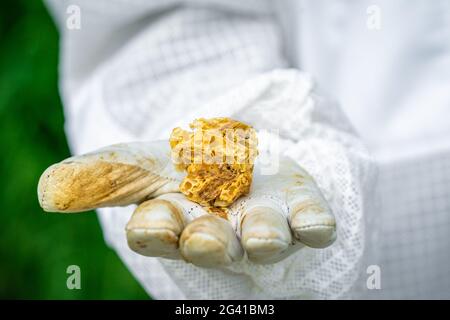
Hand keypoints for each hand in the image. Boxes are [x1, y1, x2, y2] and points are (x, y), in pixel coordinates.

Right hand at [38, 140, 335, 266]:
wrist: (240, 156)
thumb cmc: (185, 166)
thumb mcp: (143, 161)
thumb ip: (103, 174)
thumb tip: (49, 190)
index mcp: (175, 221)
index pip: (156, 233)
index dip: (153, 230)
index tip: (152, 222)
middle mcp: (219, 232)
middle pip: (210, 245)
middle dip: (206, 243)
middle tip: (204, 236)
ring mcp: (263, 225)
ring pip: (262, 241)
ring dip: (262, 239)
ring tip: (262, 235)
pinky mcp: (301, 211)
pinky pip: (312, 226)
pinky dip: (314, 227)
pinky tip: (314, 225)